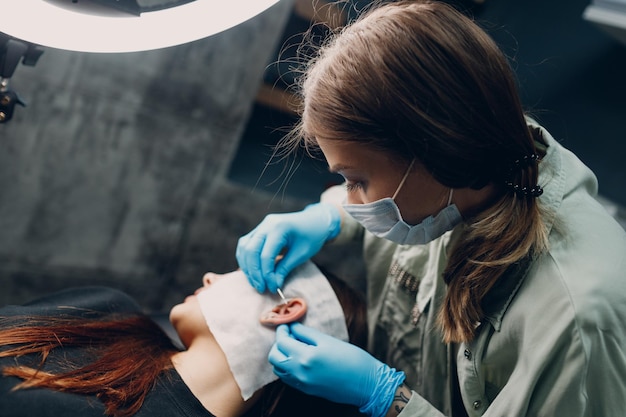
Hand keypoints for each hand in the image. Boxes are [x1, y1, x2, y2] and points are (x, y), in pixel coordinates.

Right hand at [236, 203, 340, 292]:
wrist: (315, 220)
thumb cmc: (312, 237)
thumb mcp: (302, 254)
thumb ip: (285, 268)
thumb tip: (273, 285)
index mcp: (279, 228)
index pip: (266, 256)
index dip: (267, 275)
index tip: (273, 288)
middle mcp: (267, 224)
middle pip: (251, 251)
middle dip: (254, 272)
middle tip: (261, 288)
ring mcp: (261, 225)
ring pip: (245, 247)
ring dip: (247, 267)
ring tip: (256, 282)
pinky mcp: (259, 229)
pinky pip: (246, 244)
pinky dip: (246, 259)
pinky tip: (252, 271)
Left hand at [269, 323, 405, 416]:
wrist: (367, 384)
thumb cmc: (352, 359)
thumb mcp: (328, 341)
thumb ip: (306, 333)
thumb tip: (292, 327)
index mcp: (305, 357)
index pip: (282, 342)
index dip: (281, 331)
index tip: (286, 324)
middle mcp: (300, 373)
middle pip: (274, 357)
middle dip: (278, 343)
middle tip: (288, 334)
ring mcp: (302, 384)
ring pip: (278, 369)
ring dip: (281, 355)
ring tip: (293, 345)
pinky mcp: (306, 390)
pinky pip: (287, 377)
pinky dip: (287, 366)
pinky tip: (298, 358)